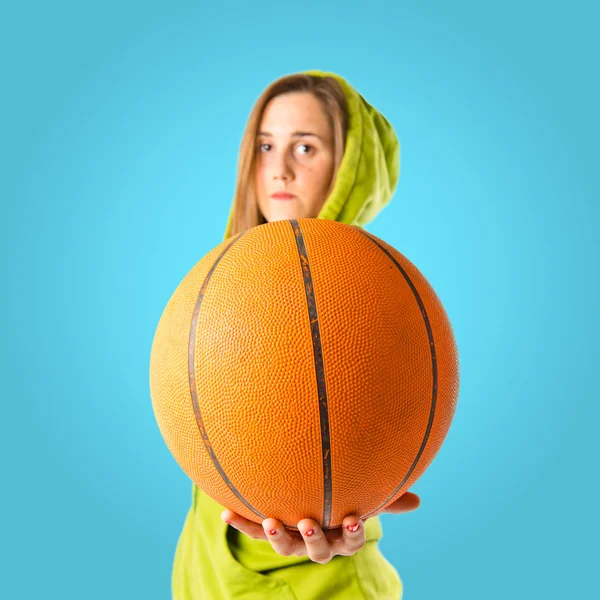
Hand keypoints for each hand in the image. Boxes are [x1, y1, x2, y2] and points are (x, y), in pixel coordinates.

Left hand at [220, 492, 419, 563]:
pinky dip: (242, 522)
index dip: (353, 533)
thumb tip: (417, 500)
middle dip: (313, 539)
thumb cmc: (346, 495)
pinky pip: (256, 528)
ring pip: (287, 547)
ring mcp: (293, 537)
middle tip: (308, 523)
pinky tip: (225, 511)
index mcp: (342, 534)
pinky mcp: (272, 528)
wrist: (315, 500)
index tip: (352, 519)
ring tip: (271, 522)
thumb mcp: (365, 495)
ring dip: (277, 536)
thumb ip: (385, 497)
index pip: (351, 539)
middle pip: (318, 550)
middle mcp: (318, 542)